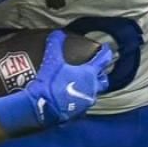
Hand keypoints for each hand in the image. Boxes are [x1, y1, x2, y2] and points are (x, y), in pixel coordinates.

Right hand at [0, 31, 114, 135]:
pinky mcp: (77, 113)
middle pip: (104, 81)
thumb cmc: (50, 83)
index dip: (105, 52)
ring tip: (83, 84)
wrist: (42, 107)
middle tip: (96, 70)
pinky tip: (71, 98)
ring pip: (94, 94)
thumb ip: (56, 44)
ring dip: (91, 89)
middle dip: (102, 75)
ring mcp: (86, 103)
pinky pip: (83, 106)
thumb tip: (58, 33)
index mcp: (89, 74)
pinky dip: (80, 101)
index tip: (105, 49)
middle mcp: (92, 89)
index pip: (103, 60)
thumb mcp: (52, 60)